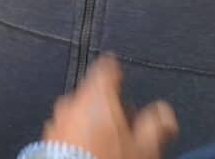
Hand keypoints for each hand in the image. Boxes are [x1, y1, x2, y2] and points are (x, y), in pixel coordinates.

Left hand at [43, 57, 176, 158]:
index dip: (115, 68)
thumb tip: (165, 114)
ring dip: (91, 118)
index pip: (106, 67)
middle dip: (108, 102)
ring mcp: (58, 118)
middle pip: (93, 92)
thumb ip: (156, 125)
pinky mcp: (49, 136)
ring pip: (78, 110)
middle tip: (123, 121)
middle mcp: (74, 101)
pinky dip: (77, 131)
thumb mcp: (143, 147)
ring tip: (107, 140)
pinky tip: (88, 147)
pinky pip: (66, 126)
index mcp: (98, 95)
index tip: (118, 70)